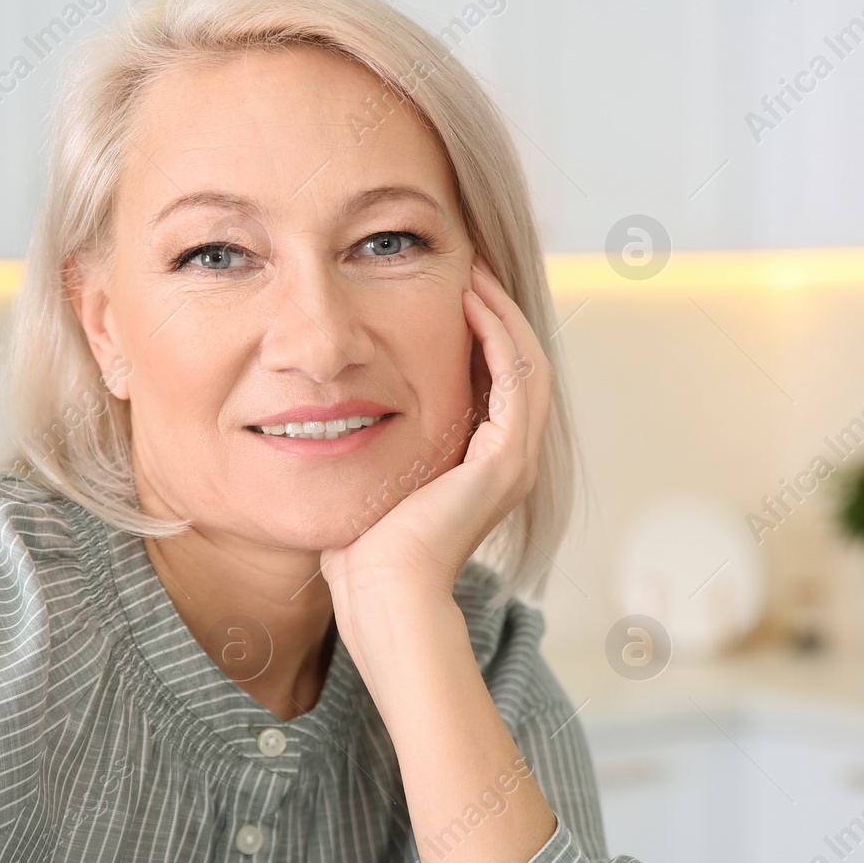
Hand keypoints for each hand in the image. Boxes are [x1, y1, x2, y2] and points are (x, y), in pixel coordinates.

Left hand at [320, 255, 553, 642]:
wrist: (383, 596)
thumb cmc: (365, 553)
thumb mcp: (375, 481)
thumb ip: (376, 446)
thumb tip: (336, 413)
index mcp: (484, 466)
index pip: (498, 382)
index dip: (483, 332)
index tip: (455, 290)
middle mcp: (509, 461)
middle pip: (522, 365)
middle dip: (498, 312)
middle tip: (472, 267)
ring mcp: (514, 462)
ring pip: (527, 365)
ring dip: (502, 314)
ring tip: (475, 273)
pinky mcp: (505, 462)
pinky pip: (515, 380)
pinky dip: (498, 337)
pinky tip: (472, 305)